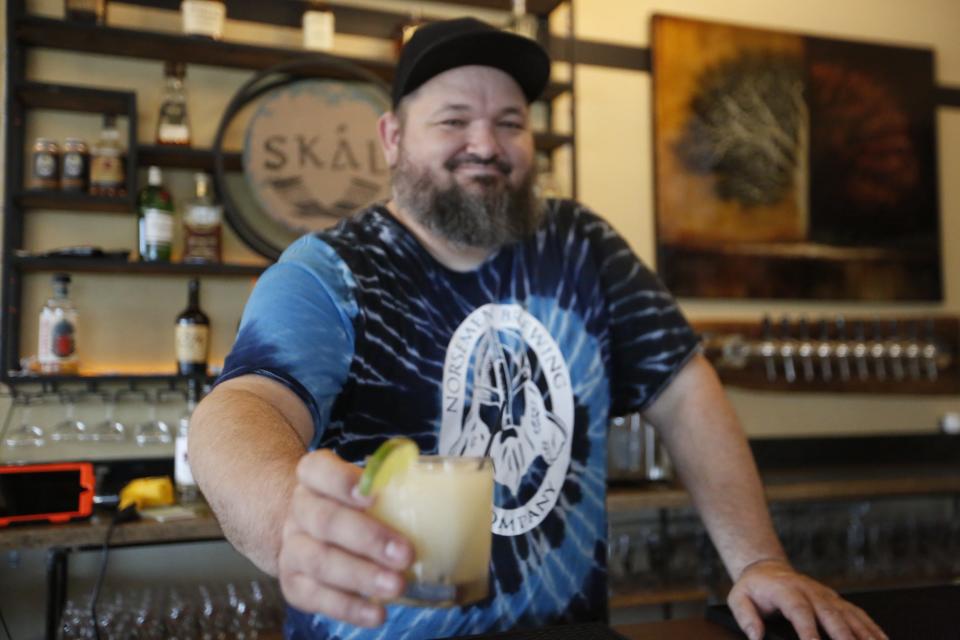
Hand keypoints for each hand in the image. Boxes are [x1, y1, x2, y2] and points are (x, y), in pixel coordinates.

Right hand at [278, 449, 413, 626]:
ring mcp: (292, 548)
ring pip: (320, 562)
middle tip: (405, 553)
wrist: (308, 531)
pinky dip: (349, 608)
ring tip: (396, 585)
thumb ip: (391, 487)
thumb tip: (441, 501)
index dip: (342, 481)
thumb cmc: (350, 506)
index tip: (373, 495)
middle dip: (367, 538)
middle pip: (325, 521)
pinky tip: (377, 613)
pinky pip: (316, 597)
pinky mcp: (293, 583)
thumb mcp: (365, 487)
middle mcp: (299, 510)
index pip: (318, 470)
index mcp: (314, 476)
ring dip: (361, 576)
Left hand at [727, 559, 887, 639]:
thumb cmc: (754, 588)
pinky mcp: (837, 601)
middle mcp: (811, 592)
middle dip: (845, 637)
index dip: (809, 631)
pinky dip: (873, 630)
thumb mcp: (738, 598)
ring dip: (865, 635)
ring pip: (850, 616)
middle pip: (831, 615)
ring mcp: (827, 596)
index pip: (800, 611)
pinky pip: (859, 615)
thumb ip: (745, 616)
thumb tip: (756, 636)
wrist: (768, 568)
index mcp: (786, 590)